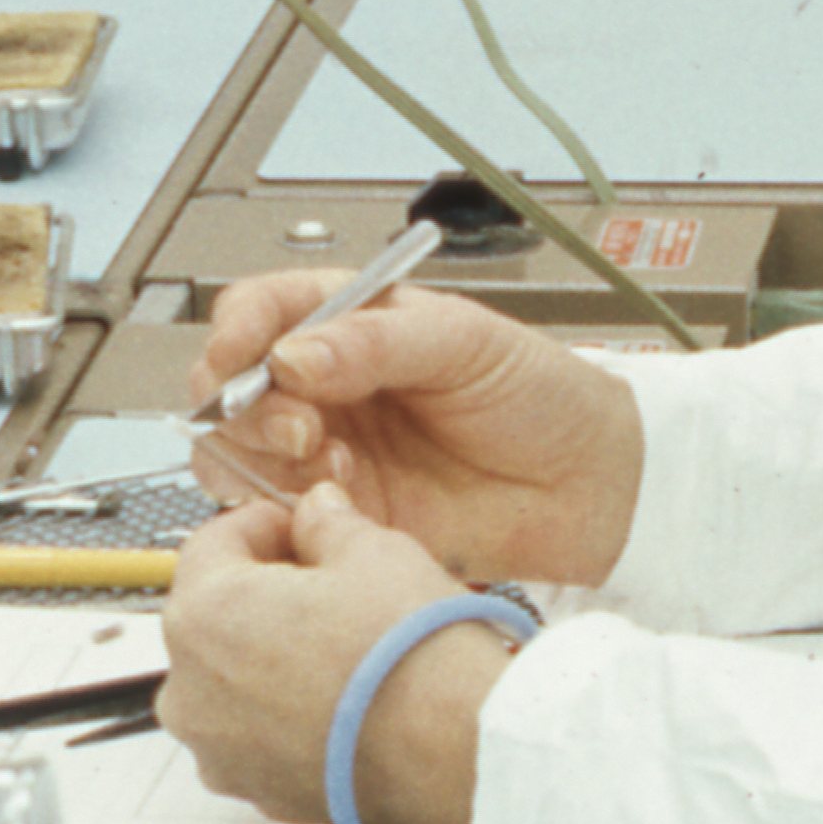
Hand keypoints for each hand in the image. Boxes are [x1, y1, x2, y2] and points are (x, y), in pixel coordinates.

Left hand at [161, 484, 506, 823]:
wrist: (458, 754)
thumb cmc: (411, 655)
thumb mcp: (374, 553)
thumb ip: (327, 524)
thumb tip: (317, 511)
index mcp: (203, 615)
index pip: (212, 543)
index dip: (266, 525)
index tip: (304, 528)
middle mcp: (192, 693)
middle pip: (217, 617)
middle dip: (266, 593)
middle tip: (331, 585)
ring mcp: (221, 753)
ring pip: (233, 683)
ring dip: (272, 658)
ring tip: (343, 649)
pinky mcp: (259, 794)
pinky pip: (259, 737)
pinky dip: (288, 715)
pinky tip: (345, 702)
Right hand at [187, 276, 639, 583]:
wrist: (590, 484)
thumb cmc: (543, 396)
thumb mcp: (465, 342)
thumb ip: (375, 342)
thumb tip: (293, 353)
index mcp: (352, 323)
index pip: (262, 311)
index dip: (237, 330)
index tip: (241, 352)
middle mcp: (327, 386)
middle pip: (233, 386)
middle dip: (246, 404)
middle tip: (300, 423)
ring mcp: (330, 451)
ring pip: (241, 451)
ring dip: (264, 457)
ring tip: (329, 462)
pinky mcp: (343, 512)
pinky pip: (280, 511)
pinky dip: (291, 506)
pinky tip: (344, 498)